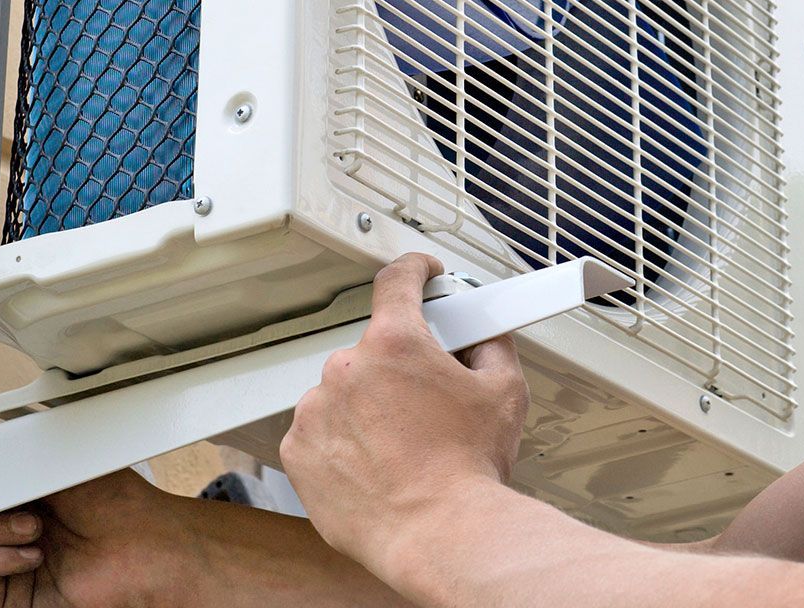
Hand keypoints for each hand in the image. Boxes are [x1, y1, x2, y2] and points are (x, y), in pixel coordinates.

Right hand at [0, 470, 196, 607]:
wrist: (147, 547)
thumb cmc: (119, 506)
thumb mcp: (63, 466)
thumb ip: (17, 461)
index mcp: (15, 497)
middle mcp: (5, 532)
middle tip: (18, 505)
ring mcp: (5, 566)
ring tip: (34, 527)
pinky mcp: (10, 599)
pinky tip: (32, 555)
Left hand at [280, 254, 528, 575]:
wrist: (439, 533)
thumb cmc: (467, 470)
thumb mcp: (505, 391)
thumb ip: (490, 345)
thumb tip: (484, 335)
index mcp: (396, 343)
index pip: (397, 280)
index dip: (415, 270)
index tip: (420, 274)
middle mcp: (348, 370)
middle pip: (375, 348)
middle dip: (400, 366)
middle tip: (428, 400)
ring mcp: (316, 411)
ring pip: (344, 391)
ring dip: (368, 406)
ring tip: (403, 443)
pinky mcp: (298, 452)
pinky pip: (319, 431)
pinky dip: (343, 441)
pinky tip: (377, 463)